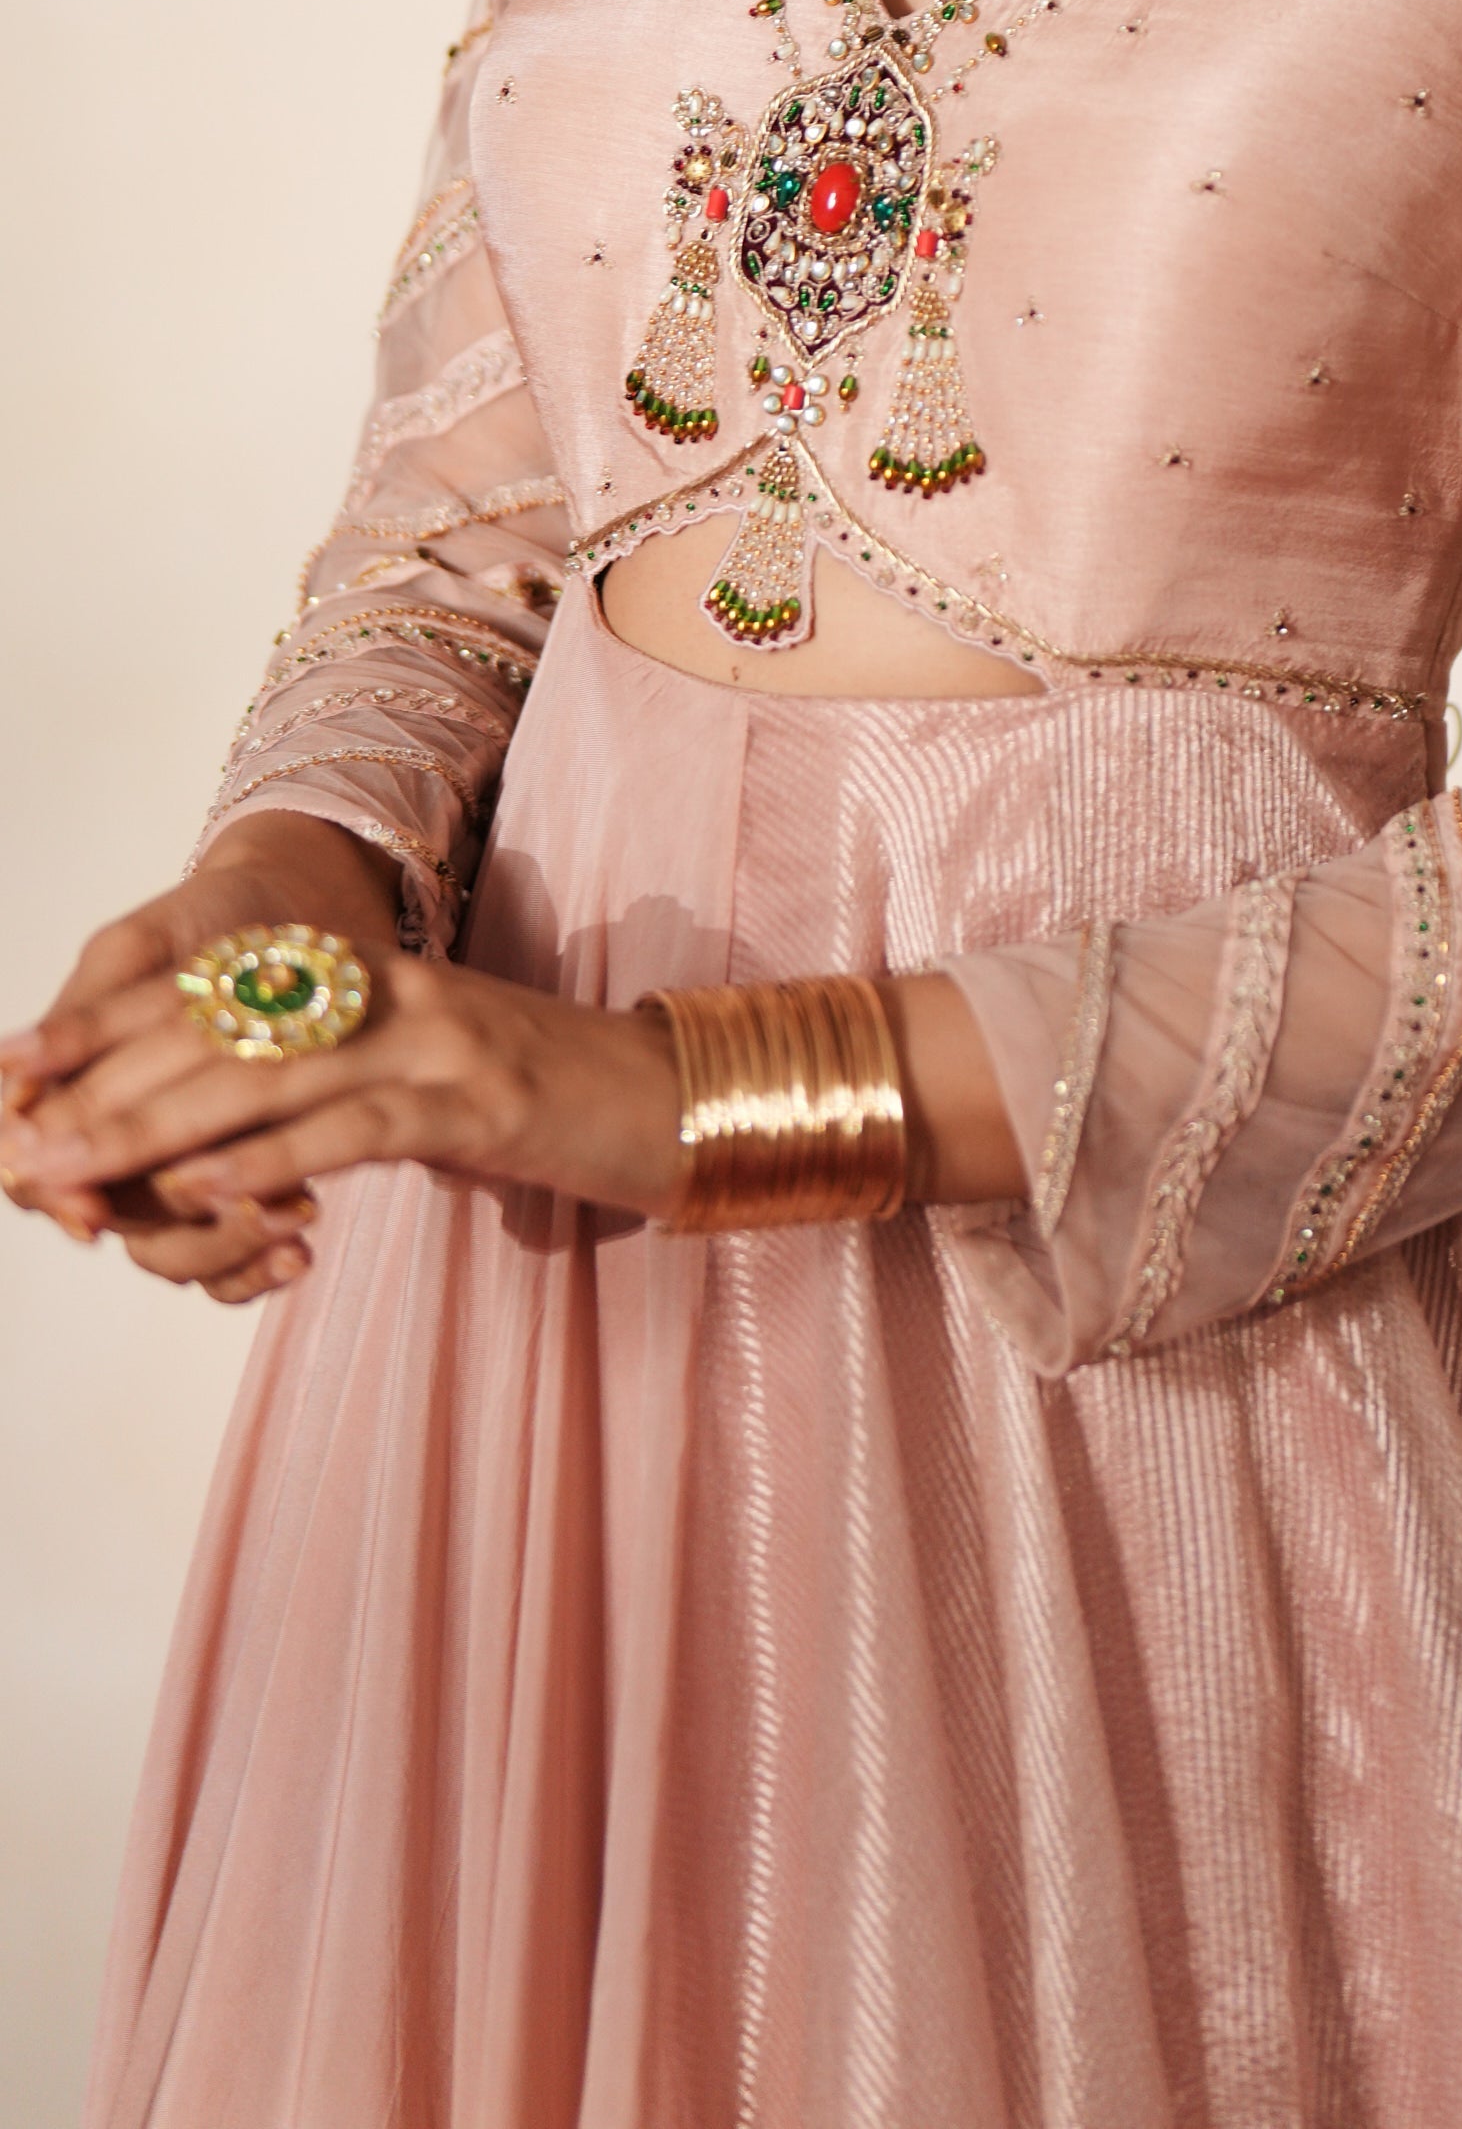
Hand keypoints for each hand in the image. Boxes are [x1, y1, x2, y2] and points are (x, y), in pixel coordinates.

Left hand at [0, 823, 685, 1290]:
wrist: (686, 1102)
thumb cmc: (557, 1110)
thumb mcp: (433, 1086)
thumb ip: (339, 1095)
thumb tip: (228, 1147)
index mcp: (379, 977)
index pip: (221, 991)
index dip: (114, 1031)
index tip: (27, 1076)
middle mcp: (399, 989)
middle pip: (226, 1028)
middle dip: (111, 1088)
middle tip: (26, 1140)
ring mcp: (441, 1039)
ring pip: (270, 1074)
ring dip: (157, 1131)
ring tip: (75, 1172)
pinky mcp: (479, 1102)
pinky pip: (352, 1129)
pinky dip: (268, 1164)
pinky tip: (206, 1194)